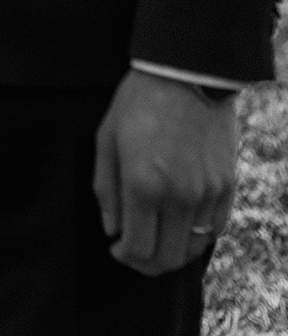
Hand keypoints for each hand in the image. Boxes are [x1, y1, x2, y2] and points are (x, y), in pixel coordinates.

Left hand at [93, 69, 237, 275]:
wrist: (187, 72)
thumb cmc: (139, 102)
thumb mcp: (107, 139)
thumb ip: (107, 190)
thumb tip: (112, 230)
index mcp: (143, 186)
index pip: (138, 249)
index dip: (124, 257)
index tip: (116, 247)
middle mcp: (179, 196)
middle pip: (167, 259)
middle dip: (147, 263)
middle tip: (135, 252)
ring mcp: (208, 192)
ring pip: (194, 249)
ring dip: (174, 252)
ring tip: (158, 238)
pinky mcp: (228, 184)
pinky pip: (215, 228)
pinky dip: (197, 235)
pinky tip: (181, 224)